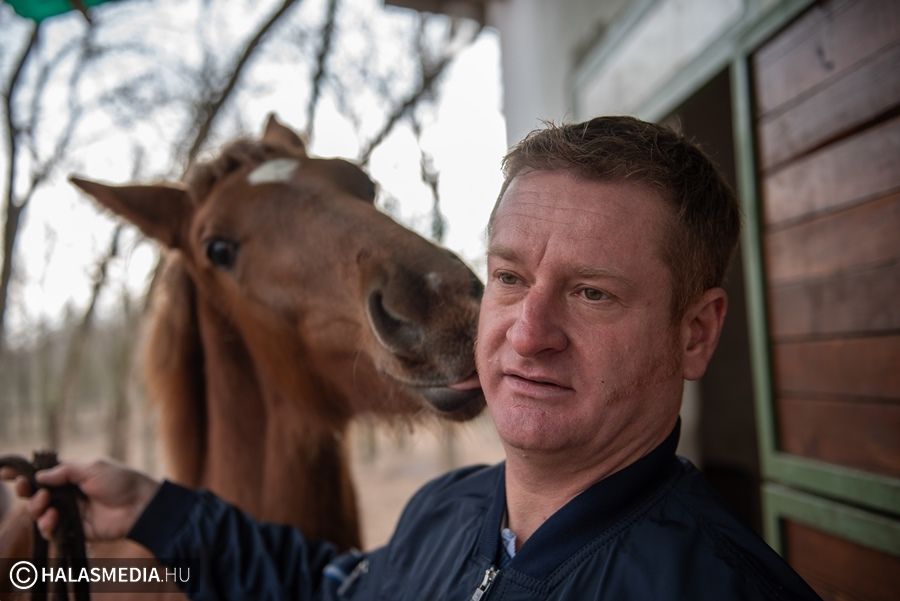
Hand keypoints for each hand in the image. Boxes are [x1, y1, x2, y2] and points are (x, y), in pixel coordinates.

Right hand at [0, 459, 159, 541]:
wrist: (140, 504)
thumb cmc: (120, 481)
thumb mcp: (92, 467)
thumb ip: (65, 471)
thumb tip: (39, 476)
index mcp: (72, 475)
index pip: (43, 474)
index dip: (24, 474)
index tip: (5, 473)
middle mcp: (68, 494)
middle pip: (36, 494)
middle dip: (26, 491)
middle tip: (25, 488)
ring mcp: (70, 512)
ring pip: (39, 513)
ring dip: (36, 508)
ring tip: (46, 503)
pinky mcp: (74, 529)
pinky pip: (51, 530)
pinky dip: (46, 524)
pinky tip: (53, 518)